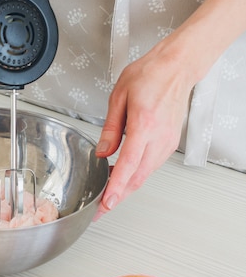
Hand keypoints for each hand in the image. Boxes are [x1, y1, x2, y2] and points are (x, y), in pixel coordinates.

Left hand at [94, 38, 197, 216]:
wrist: (176, 68)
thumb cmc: (150, 75)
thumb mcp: (119, 97)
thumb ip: (110, 128)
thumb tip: (103, 152)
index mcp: (144, 125)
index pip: (129, 164)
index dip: (116, 187)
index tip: (107, 203)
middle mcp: (159, 138)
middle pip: (138, 177)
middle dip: (118, 196)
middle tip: (101, 208)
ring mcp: (167, 142)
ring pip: (145, 174)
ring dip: (127, 185)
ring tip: (108, 191)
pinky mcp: (169, 143)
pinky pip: (151, 165)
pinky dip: (136, 174)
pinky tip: (124, 173)